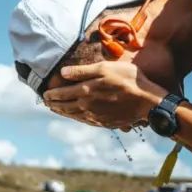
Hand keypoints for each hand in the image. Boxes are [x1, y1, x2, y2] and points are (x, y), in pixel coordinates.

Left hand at [43, 61, 167, 128]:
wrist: (147, 101)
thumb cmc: (128, 80)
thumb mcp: (105, 68)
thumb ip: (83, 71)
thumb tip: (63, 72)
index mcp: (86, 92)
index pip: (63, 94)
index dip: (53, 94)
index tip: (45, 94)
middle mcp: (88, 107)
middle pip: (66, 106)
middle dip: (55, 104)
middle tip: (47, 103)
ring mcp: (96, 116)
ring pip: (75, 115)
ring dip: (64, 112)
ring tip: (57, 110)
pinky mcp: (105, 122)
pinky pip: (86, 121)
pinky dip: (77, 118)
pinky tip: (77, 116)